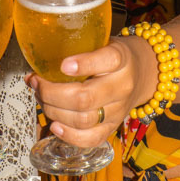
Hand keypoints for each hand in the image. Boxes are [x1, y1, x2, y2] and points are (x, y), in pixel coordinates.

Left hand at [27, 34, 156, 148]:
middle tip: (37, 83)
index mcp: (121, 58)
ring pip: (83, 120)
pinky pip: (90, 139)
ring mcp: (118, 110)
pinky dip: (68, 135)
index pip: (107, 60)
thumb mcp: (102, 41)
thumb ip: (78, 49)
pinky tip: (54, 125)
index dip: (83, 64)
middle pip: (85, 98)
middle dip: (52, 93)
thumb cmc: (113, 55)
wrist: (142, 73)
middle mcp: (122, 86)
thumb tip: (37, 63)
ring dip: (54, 112)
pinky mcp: (113, 127)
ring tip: (41, 98)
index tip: (63, 65)